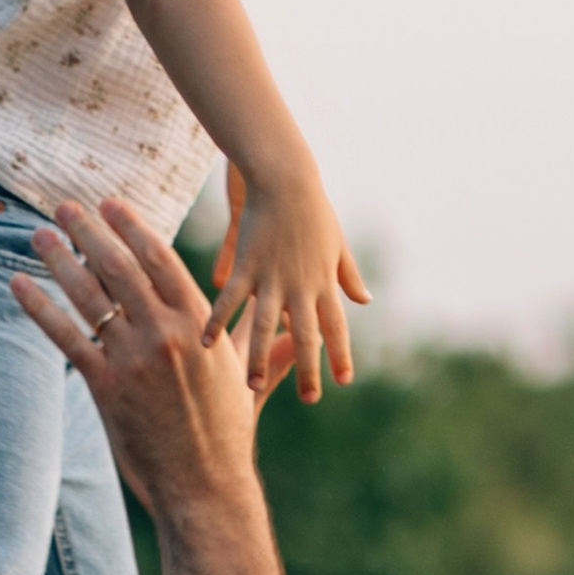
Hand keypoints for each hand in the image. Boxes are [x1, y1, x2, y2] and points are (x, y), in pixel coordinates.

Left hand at [13, 197, 290, 515]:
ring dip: (59, 259)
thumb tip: (291, 336)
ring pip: (88, 294)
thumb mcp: (246, 382)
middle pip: (119, 266)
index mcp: (199, 326)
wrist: (205, 487)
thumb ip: (261, 349)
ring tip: (39, 236)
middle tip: (65, 206)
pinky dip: (38, 307)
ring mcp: (134, 358)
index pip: (161, 259)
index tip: (110, 203)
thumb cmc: (227, 436)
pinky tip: (18, 284)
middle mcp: (166, 334)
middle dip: (89, 230)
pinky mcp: (105, 386)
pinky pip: (66, 336)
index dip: (132, 226)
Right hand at [208, 159, 367, 403]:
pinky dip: (218, 320)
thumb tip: (365, 300)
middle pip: (305, 335)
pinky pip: (230, 299)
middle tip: (309, 399)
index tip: (344, 380)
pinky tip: (207, 343)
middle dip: (307, 369)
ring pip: (265, 326)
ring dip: (257, 357)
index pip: (336, 326)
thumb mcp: (337, 242)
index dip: (340, 354)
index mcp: (324, 281)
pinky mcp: (246, 264)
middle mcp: (301, 285)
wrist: (285, 175)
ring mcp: (272, 277)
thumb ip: (348, 275)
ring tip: (253, 385)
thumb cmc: (312, 205)